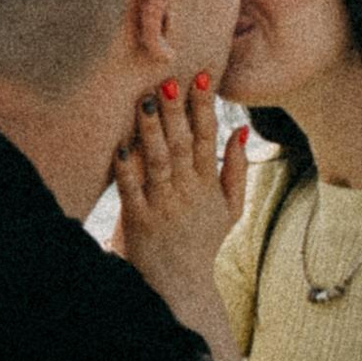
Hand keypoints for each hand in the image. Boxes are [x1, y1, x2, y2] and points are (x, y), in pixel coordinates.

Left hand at [113, 73, 247, 360]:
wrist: (182, 284)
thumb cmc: (203, 241)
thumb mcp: (231, 208)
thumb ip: (236, 168)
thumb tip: (240, 128)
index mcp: (207, 184)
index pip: (208, 136)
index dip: (204, 106)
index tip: (202, 76)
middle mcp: (187, 192)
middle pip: (182, 144)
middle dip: (176, 111)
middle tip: (169, 80)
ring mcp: (164, 206)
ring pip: (158, 163)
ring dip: (152, 132)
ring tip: (146, 103)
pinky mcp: (140, 221)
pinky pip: (132, 191)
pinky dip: (127, 170)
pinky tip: (120, 147)